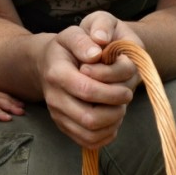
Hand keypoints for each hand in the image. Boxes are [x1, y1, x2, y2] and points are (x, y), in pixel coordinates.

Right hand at [38, 13, 143, 148]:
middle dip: (116, 109)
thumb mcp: (74, 32)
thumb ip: (85, 38)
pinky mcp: (65, 128)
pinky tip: (112, 116)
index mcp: (57, 73)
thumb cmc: (68, 47)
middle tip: (125, 95)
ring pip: (91, 134)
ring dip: (113, 122)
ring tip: (119, 106)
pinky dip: (107, 134)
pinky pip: (89, 142)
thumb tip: (96, 54)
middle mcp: (54, 98)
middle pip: (90, 118)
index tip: (124, 83)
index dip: (111, 90)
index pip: (87, 90)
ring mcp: (58, 116)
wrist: (49, 63)